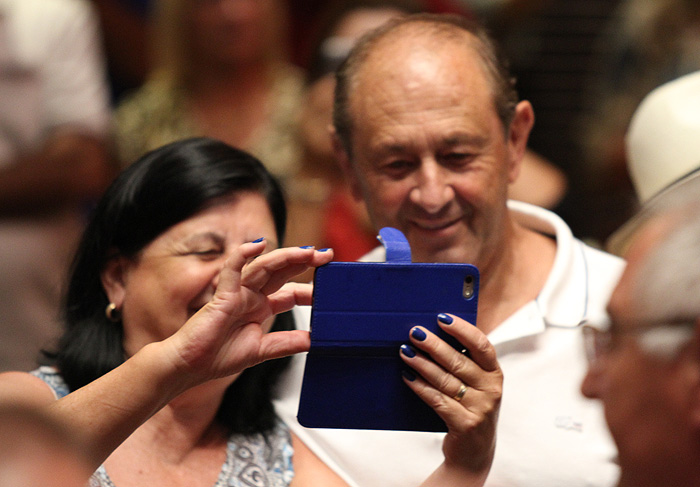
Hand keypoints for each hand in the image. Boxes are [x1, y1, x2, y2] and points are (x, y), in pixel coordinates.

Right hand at [165, 240, 333, 386]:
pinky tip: (257, 246)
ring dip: (285, 256)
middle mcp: (251, 297)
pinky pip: (232, 270)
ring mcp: (237, 293)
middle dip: (304, 262)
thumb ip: (286, 344)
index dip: (310, 287)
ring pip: (263, 267)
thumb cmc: (217, 357)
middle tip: (326, 255)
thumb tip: (313, 341)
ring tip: (307, 251)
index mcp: (260, 308)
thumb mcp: (261, 351)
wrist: (189, 367)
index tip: (329, 286)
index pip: (290, 291)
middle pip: (281, 272)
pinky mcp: (222, 295)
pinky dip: (243, 255)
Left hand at [400, 313, 501, 481]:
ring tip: (404, 351)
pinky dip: (420, 387)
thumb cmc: (470, 410)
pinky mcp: (465, 425)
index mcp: (495, 374)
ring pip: (445, 380)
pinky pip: (438, 400)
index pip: (482, 345)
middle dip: (433, 345)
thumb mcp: (476, 386)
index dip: (462, 329)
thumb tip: (435, 333)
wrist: (474, 455)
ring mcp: (480, 409)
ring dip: (422, 364)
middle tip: (414, 332)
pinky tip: (407, 376)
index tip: (441, 318)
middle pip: (458, 361)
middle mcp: (491, 390)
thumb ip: (465, 363)